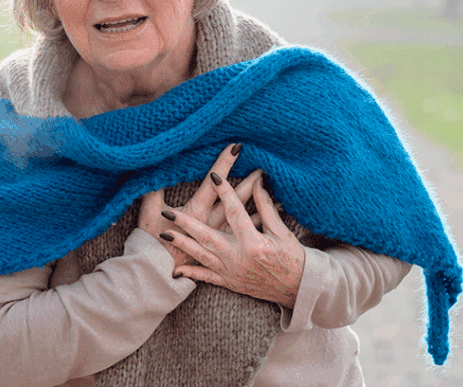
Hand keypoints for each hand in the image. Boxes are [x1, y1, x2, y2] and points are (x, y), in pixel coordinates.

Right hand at [138, 143, 262, 267]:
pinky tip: (271, 214)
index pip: (212, 183)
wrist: (155, 272)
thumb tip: (152, 169)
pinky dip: (259, 224)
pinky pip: (245, 235)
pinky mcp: (223, 247)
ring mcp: (219, 238)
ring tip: (275, 189)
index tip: (237, 147)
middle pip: (234, 200)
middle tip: (263, 165)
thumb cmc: (150, 242)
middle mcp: (211, 224)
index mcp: (196, 212)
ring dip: (259, 203)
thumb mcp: (147, 213)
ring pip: (244, 219)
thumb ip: (152, 190)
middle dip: (249, 182)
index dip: (223, 164)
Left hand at [161, 173, 305, 307]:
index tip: (214, 174)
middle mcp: (238, 257)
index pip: (235, 211)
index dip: (225, 192)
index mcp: (253, 242)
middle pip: (207, 236)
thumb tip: (258, 182)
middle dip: (186, 223)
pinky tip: (175, 269)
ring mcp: (231, 271)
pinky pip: (206, 277)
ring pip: (201, 255)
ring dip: (182, 244)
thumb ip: (266, 207)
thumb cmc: (292, 258)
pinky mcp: (229, 282)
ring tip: (165, 233)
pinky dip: (191, 273)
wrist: (297, 289)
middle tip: (168, 211)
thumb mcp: (281, 231)